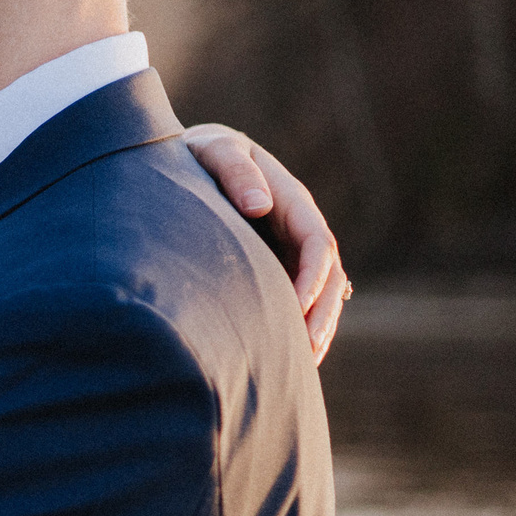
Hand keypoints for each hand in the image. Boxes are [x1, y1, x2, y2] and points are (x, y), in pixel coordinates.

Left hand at [184, 125, 349, 363]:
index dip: (312, 277)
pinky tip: (293, 358)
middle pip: (329, 275)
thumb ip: (235, 171)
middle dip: (322, 314)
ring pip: (321, 293)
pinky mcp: (276, 266)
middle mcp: (298, 227)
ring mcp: (290, 249)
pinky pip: (299, 299)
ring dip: (318, 327)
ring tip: (304, 365)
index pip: (318, 242)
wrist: (186, 161)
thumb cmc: (198, 154)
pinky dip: (300, 327)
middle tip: (306, 352)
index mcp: (291, 200)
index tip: (296, 308)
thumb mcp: (213, 151)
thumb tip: (260, 204)